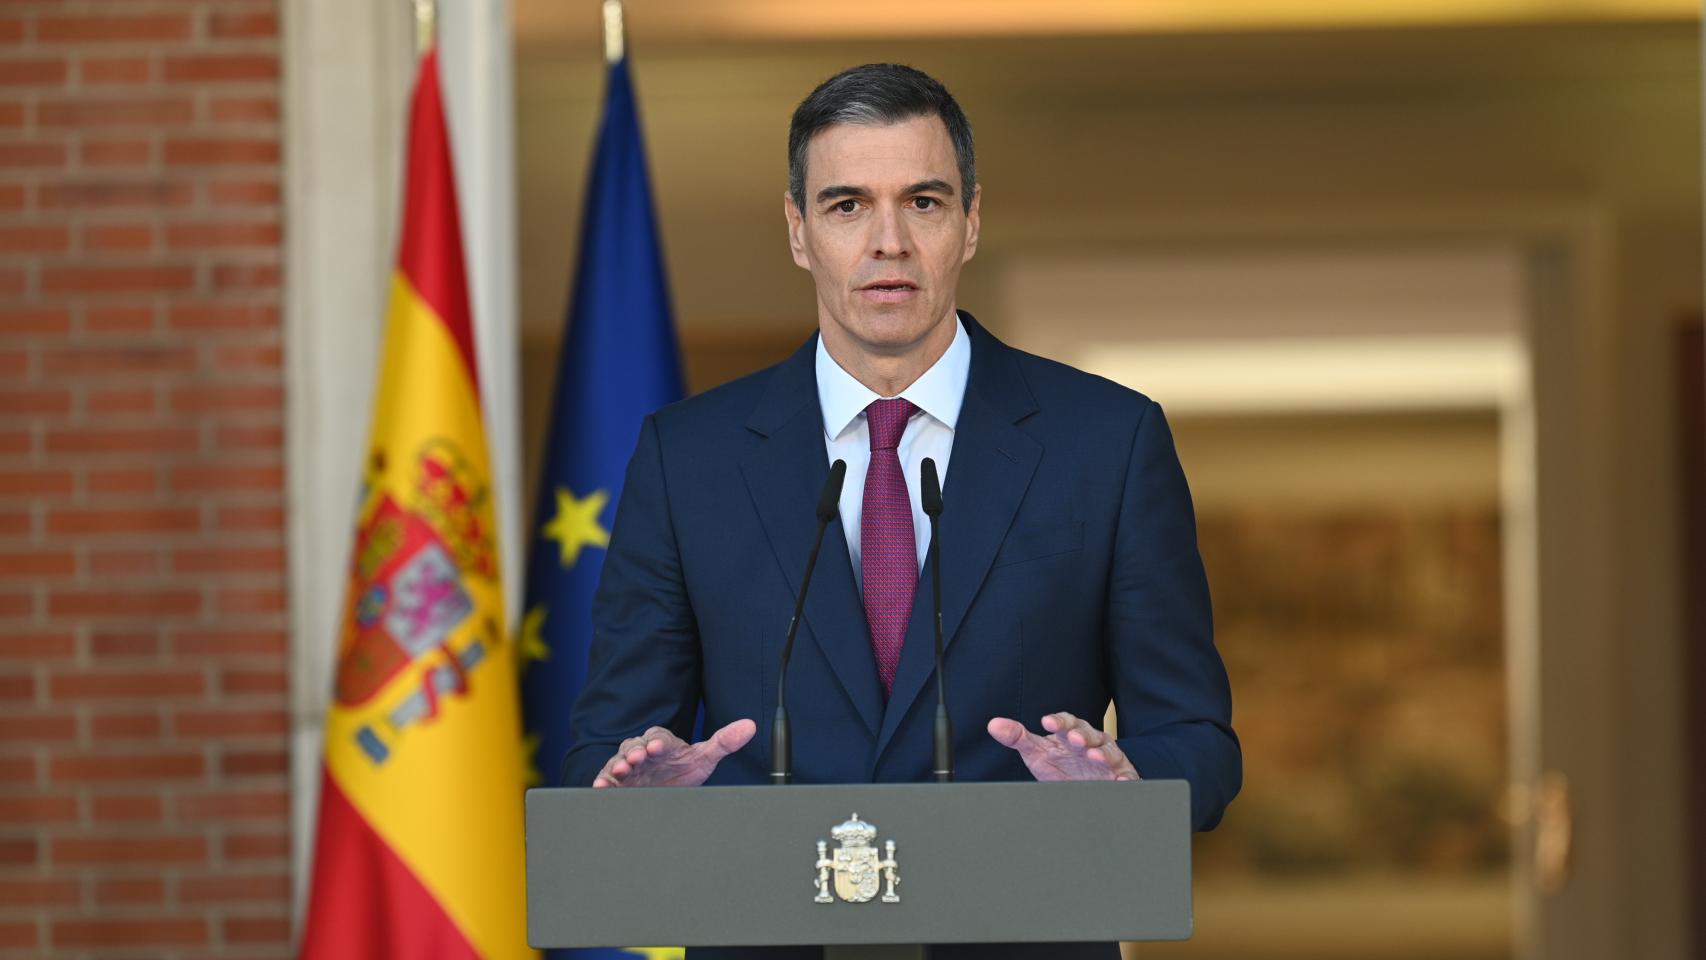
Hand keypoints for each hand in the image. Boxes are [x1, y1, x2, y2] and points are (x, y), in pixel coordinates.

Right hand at [590, 719, 755, 787]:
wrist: (666, 790)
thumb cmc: (683, 770)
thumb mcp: (704, 758)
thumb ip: (724, 742)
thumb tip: (750, 726)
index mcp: (662, 742)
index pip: (658, 738)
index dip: (657, 742)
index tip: (657, 749)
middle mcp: (642, 751)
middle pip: (635, 747)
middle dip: (634, 752)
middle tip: (636, 759)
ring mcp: (629, 767)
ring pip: (619, 761)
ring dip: (618, 766)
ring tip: (619, 772)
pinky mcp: (618, 783)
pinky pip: (607, 779)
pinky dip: (603, 782)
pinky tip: (601, 787)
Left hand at [987, 711, 1139, 781]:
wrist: (1083, 786)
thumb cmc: (1061, 763)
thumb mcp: (1037, 752)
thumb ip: (1017, 737)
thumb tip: (993, 724)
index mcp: (1071, 734)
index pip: (1066, 722)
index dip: (1059, 721)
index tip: (1047, 722)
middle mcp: (1092, 743)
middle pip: (1089, 734)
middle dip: (1082, 736)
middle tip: (1074, 739)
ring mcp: (1108, 760)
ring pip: (1108, 752)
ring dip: (1102, 754)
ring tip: (1094, 757)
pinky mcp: (1121, 777)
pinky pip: (1126, 777)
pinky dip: (1125, 779)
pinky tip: (1121, 782)